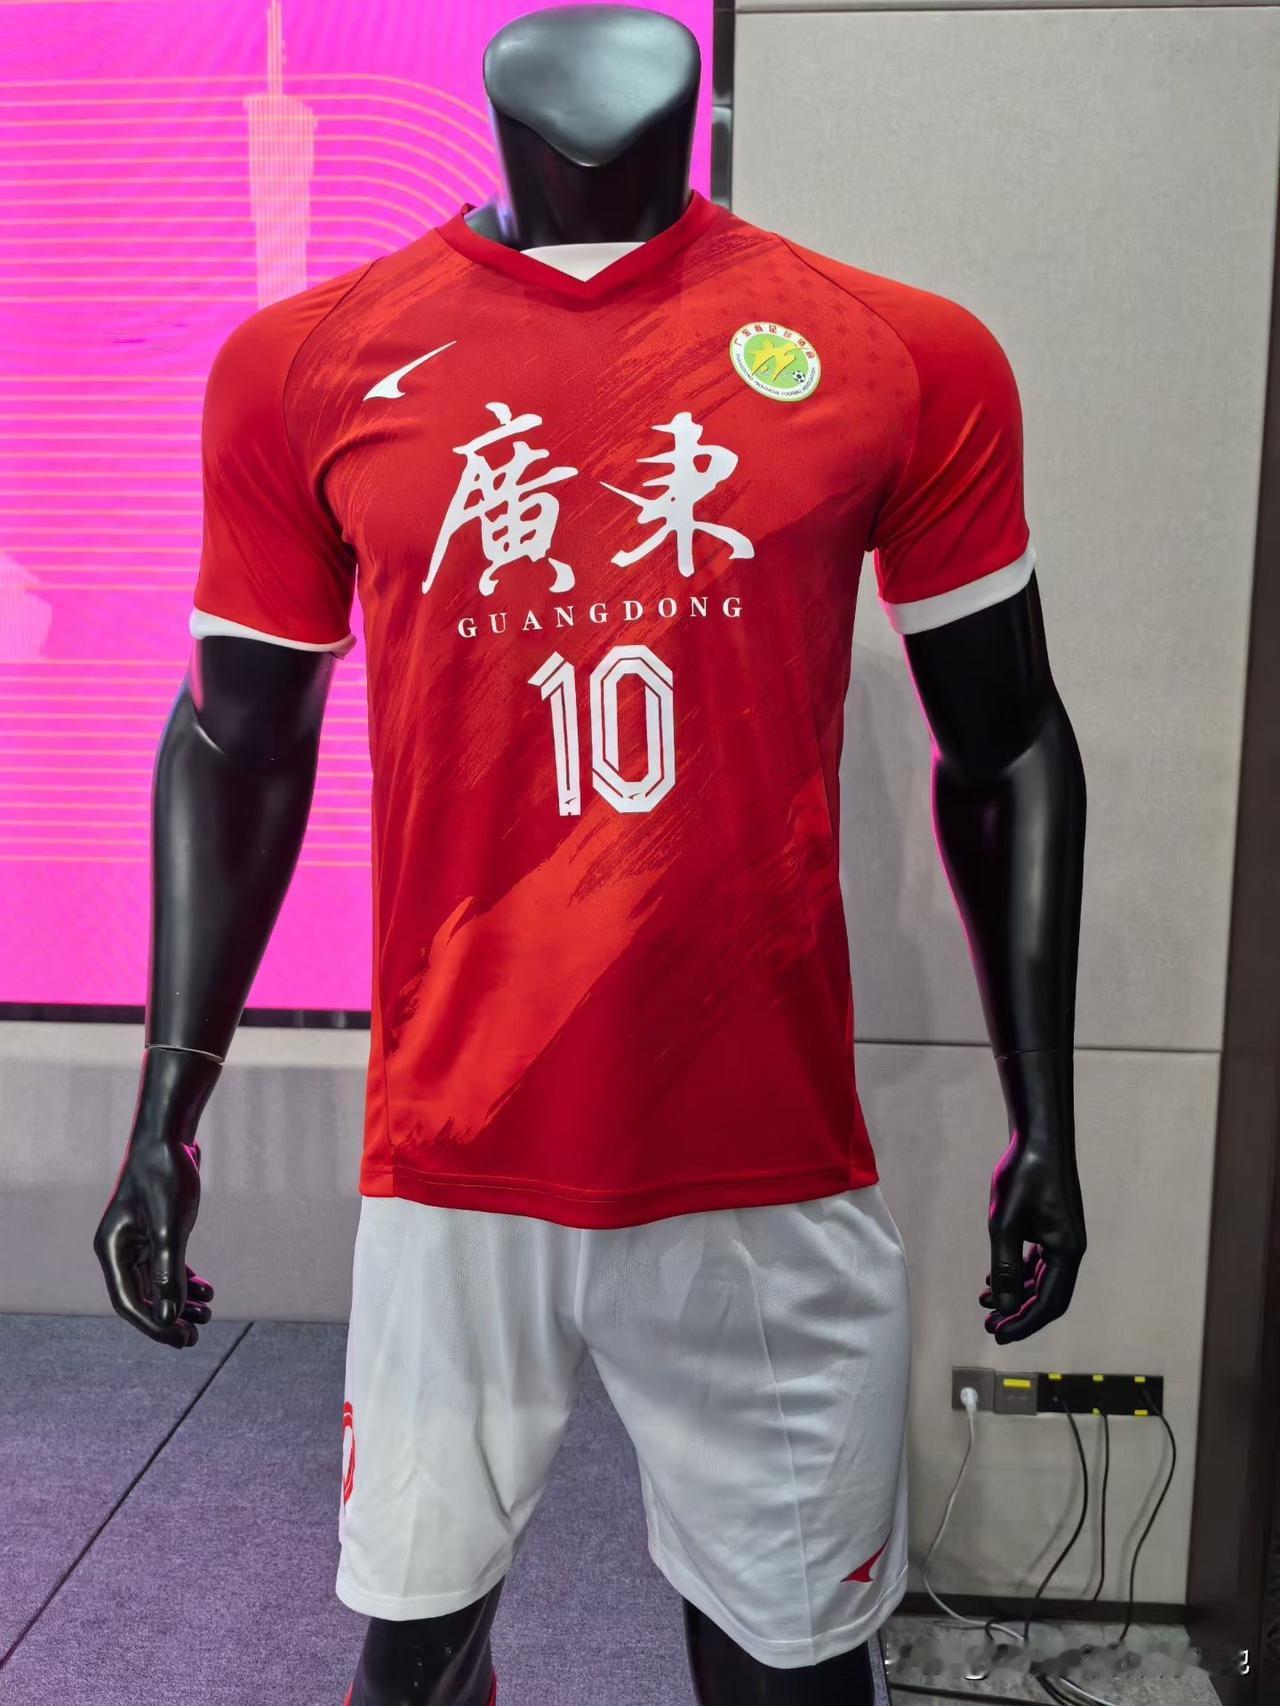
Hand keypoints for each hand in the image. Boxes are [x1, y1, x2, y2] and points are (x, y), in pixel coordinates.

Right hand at [94, 1135, 213, 1347]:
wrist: (168, 1136)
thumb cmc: (165, 1177)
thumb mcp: (171, 1228)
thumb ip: (168, 1274)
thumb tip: (169, 1319)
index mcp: (112, 1250)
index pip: (129, 1303)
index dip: (155, 1325)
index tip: (183, 1339)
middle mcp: (119, 1249)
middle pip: (142, 1298)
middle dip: (169, 1318)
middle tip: (196, 1336)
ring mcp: (136, 1240)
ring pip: (156, 1284)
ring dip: (180, 1301)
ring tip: (208, 1315)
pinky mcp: (154, 1232)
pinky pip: (166, 1266)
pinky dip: (185, 1279)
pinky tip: (207, 1291)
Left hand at [980, 1127, 1084, 1343]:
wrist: (1038, 1136)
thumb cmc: (1023, 1174)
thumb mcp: (1004, 1222)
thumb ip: (1004, 1266)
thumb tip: (1004, 1307)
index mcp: (1067, 1252)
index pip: (1049, 1304)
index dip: (1024, 1324)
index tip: (998, 1336)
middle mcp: (1070, 1249)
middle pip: (1047, 1296)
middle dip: (1019, 1314)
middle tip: (989, 1326)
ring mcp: (1062, 1238)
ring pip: (1040, 1279)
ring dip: (1014, 1293)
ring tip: (984, 1303)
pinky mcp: (1052, 1227)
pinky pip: (1036, 1261)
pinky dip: (1016, 1272)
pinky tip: (991, 1277)